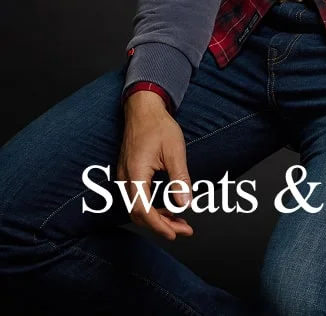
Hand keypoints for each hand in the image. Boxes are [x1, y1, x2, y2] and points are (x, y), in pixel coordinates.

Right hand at [117, 91, 193, 239]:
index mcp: (135, 173)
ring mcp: (124, 176)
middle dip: (161, 225)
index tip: (175, 233)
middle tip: (184, 230)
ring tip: (179, 222)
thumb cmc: (158, 125)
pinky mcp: (128, 174)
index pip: (143, 210)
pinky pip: (136, 198)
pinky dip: (151, 207)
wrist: (143, 108)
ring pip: (137, 208)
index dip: (159, 226)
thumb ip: (180, 179)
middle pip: (138, 214)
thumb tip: (185, 205)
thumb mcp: (175, 151)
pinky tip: (168, 208)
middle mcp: (125, 177)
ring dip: (157, 218)